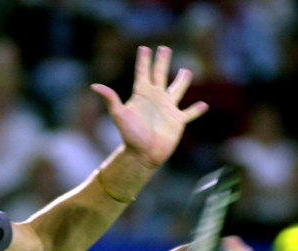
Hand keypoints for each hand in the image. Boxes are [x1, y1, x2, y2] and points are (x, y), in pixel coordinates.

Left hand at [91, 46, 207, 167]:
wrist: (143, 154)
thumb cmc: (130, 136)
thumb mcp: (119, 115)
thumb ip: (110, 99)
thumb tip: (94, 86)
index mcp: (142, 95)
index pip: (143, 72)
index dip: (143, 60)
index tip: (143, 48)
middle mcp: (155, 98)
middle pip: (160, 74)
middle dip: (162, 61)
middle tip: (164, 48)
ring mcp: (168, 109)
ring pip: (178, 89)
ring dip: (183, 80)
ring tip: (187, 71)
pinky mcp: (178, 121)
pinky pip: (189, 113)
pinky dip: (196, 110)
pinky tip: (204, 105)